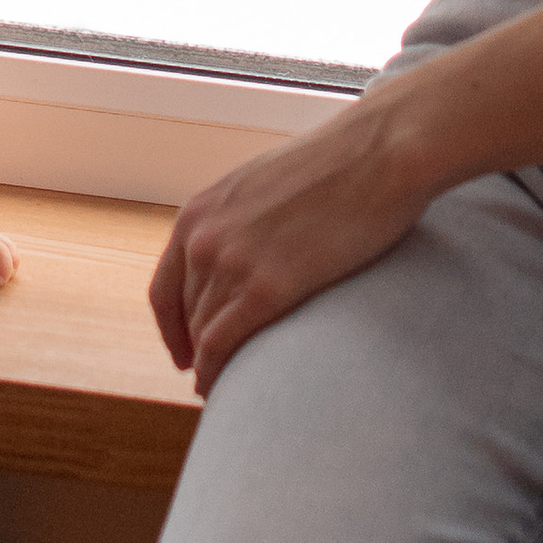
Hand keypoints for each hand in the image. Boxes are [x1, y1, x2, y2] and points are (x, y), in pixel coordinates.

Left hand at [150, 92, 432, 394]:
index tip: (184, 353)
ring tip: (226, 388)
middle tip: (215, 375)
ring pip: (203, 334)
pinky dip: (215, 374)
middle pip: (186, 316)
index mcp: (200, 211)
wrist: (378, 153)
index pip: (165, 289)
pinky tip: (220, 389)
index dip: (171, 329)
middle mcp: (204, 239)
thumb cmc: (337, 164)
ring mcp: (232, 264)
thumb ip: (243, 220)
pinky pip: (222, 346)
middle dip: (196, 349)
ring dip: (209, 366)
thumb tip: (249, 250)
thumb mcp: (266, 185)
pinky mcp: (266, 289)